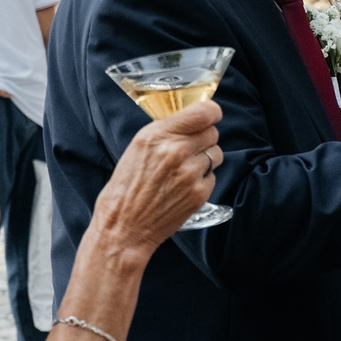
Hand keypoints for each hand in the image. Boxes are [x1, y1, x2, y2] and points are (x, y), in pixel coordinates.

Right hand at [90, 101, 220, 248]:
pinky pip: (213, 177)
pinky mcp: (199, 193)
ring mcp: (190, 173)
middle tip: (188, 150)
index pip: (203, 112)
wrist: (124, 227)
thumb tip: (192, 121)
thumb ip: (166, 131)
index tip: (210, 116)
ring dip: (205, 159)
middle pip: (212, 132)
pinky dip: (202, 180)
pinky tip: (183, 188)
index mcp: (157, 135)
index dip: (211, 113)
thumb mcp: (137, 148)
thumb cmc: (126, 188)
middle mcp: (176, 151)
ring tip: (183, 170)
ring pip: (216, 154)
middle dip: (203, 139)